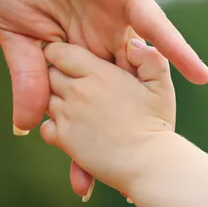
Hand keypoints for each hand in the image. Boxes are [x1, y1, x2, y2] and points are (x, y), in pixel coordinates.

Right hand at [0, 0, 207, 195]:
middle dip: (116, 139)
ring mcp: (115, 24)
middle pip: (114, 100)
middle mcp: (98, 45)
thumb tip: (25, 128)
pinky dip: (178, 52)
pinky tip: (202, 78)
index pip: (81, 106)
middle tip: (123, 183)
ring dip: (152, 107)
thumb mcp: (15, 37)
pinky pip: (157, 29)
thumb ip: (27, 79)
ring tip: (167, 145)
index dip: (80, 144)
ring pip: (139, 72)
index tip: (84, 183)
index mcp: (70, 54)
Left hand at [40, 40, 175, 192]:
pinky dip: (54, 127)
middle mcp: (78, 90)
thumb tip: (133, 43)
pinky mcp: (64, 139)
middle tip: (74, 83)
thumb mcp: (161, 85)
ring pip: (46, 99)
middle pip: (51, 73)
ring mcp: (68, 114)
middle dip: (58, 75)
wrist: (150, 163)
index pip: (61, 52)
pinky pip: (45, 126)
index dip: (62, 54)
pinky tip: (73, 129)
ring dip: (57, 101)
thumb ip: (150, 58)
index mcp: (99, 73)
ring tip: (76, 107)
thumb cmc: (157, 123)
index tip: (71, 61)